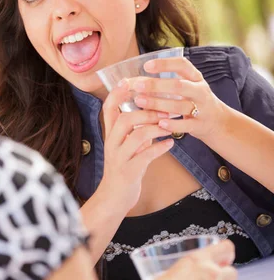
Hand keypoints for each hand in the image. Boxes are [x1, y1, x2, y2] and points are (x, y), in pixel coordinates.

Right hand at [97, 78, 173, 214]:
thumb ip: (134, 130)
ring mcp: (119, 158)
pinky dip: (160, 148)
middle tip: (164, 110)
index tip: (128, 81)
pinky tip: (171, 143)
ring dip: (155, 128)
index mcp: (110, 135)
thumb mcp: (125, 145)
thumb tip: (150, 109)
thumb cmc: (124, 168)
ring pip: (136, 137)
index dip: (116, 94)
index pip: (108, 109)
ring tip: (170, 126)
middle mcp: (112, 144)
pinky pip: (145, 156)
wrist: (114, 197)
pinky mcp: (129, 172)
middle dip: (145, 112)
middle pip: (124, 120)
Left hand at [131, 56, 229, 141]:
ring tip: (140, 101)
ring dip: (158, 103)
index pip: (182, 65)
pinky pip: (186, 125)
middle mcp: (200, 91)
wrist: (218, 122)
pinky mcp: (200, 125)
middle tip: (138, 86)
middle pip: (179, 86)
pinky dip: (172, 124)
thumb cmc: (194, 101)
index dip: (165, 64)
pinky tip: (159, 123)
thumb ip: (167, 82)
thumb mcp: (187, 87)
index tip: (147, 66)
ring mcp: (202, 109)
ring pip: (180, 106)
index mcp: (195, 78)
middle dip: (157, 85)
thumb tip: (135, 80)